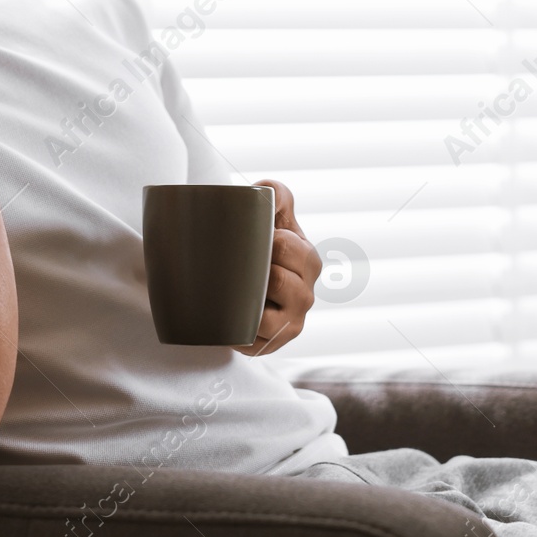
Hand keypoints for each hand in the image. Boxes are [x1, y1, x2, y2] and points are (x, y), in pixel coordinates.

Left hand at [232, 179, 321, 356]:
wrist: (238, 281)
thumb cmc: (257, 245)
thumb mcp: (271, 216)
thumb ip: (276, 194)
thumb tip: (266, 191)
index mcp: (309, 260)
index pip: (288, 247)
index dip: (268, 242)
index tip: (254, 239)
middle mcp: (306, 295)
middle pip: (280, 282)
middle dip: (257, 273)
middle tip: (239, 266)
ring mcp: (290, 324)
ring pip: (268, 318)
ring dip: (248, 305)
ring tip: (233, 293)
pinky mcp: (270, 345)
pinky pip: (251, 341)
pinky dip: (237, 331)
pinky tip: (227, 318)